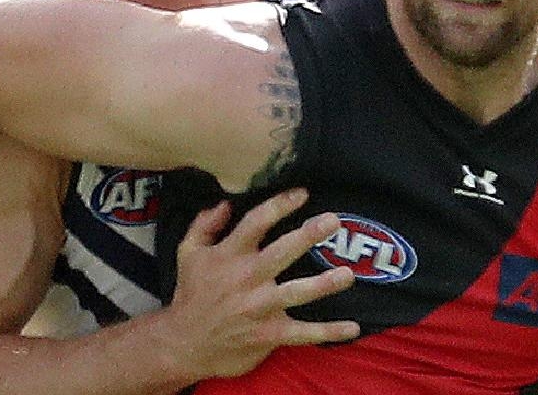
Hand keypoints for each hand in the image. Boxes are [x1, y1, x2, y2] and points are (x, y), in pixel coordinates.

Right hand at [166, 187, 358, 380]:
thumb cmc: (191, 293)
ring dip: (324, 284)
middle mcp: (247, 279)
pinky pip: (303, 333)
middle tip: (333, 220)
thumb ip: (205, 224)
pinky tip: (353, 328)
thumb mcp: (188, 252)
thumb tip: (225, 202)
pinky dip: (329, 332)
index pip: (256, 223)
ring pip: (297, 293)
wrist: (184, 343)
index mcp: (228, 255)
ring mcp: (260, 309)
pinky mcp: (269, 334)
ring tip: (347, 274)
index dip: (279, 205)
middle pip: (282, 252)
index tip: (302, 193)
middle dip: (308, 235)